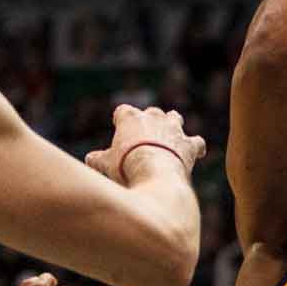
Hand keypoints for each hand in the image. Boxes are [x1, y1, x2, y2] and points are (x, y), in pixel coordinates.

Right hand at [88, 105, 204, 183]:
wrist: (153, 173)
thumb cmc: (126, 166)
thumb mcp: (106, 163)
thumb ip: (98, 159)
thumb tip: (90, 159)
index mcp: (129, 117)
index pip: (122, 112)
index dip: (121, 121)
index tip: (120, 129)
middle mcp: (153, 116)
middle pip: (151, 113)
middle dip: (149, 123)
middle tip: (144, 139)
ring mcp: (173, 129)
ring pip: (174, 118)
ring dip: (172, 126)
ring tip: (170, 138)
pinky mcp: (189, 144)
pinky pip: (197, 142)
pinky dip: (196, 147)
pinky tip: (196, 154)